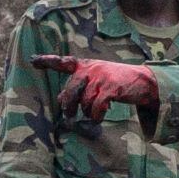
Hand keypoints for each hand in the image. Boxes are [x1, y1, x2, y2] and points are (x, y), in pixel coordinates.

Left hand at [34, 54, 161, 122]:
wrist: (145, 82)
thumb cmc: (119, 82)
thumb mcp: (98, 79)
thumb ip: (80, 86)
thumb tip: (62, 99)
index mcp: (86, 66)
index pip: (64, 62)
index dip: (48, 61)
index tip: (33, 61)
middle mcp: (91, 69)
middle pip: (70, 91)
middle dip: (68, 106)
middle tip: (70, 116)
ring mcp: (101, 78)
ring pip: (83, 102)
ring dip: (87, 112)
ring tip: (93, 114)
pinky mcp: (111, 88)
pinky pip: (96, 107)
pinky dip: (97, 115)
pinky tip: (99, 117)